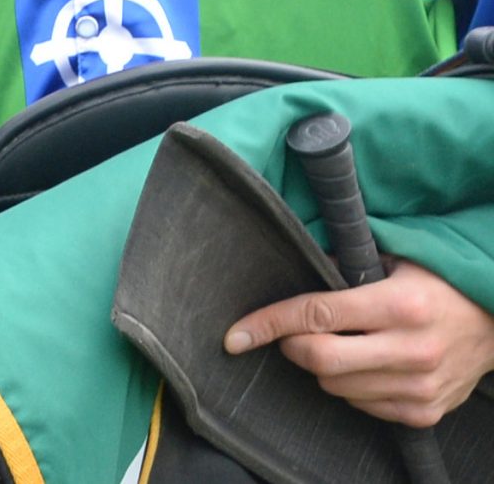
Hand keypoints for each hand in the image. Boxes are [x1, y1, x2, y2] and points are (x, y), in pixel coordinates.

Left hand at [225, 260, 493, 426]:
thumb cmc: (437, 283)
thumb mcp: (394, 261)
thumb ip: (343, 266)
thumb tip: (288, 266)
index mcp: (400, 305)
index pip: (316, 315)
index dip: (268, 323)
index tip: (235, 336)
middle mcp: (412, 350)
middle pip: (320, 360)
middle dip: (292, 347)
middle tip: (293, 334)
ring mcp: (421, 386)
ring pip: (336, 387)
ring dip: (322, 367)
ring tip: (342, 344)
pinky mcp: (426, 411)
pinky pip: (362, 406)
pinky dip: (350, 387)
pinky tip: (365, 365)